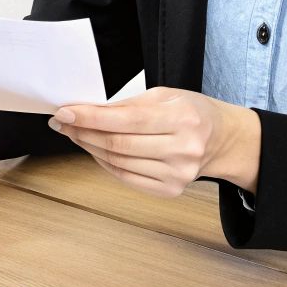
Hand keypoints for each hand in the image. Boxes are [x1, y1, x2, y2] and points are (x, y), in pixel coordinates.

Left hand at [47, 87, 259, 196]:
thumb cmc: (191, 112)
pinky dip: (105, 163)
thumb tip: (87, 110)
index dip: (90, 117)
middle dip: (83, 132)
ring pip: (118, 163)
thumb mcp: (165, 95)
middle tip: (63, 122)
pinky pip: (126, 177)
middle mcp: (182, 149)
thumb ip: (128, 104)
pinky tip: (95, 150)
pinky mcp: (170, 190)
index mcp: (182, 119)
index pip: (126, 121)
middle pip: (118, 145)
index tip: (65, 112)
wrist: (222, 140)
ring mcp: (177, 174)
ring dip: (90, 147)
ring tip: (75, 133)